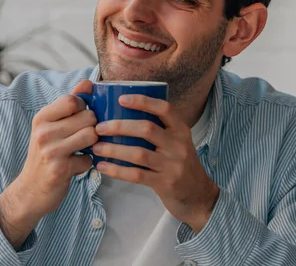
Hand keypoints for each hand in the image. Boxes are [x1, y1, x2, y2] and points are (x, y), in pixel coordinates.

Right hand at [0, 79, 97, 247]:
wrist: (30, 191)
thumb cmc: (45, 155)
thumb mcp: (50, 127)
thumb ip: (69, 104)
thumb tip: (88, 82)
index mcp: (41, 118)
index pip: (72, 100)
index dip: (84, 108)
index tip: (79, 119)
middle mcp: (43, 132)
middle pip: (88, 117)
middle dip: (92, 128)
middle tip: (83, 138)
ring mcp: (51, 151)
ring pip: (91, 135)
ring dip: (93, 145)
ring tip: (83, 150)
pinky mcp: (60, 169)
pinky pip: (89, 159)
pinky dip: (87, 164)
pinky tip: (77, 166)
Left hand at [92, 94, 218, 232]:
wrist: (198, 195)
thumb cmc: (180, 164)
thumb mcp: (176, 143)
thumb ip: (158, 130)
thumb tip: (122, 115)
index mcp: (181, 130)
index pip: (164, 109)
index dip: (143, 102)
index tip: (121, 99)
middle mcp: (178, 145)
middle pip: (146, 129)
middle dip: (119, 126)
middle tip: (99, 127)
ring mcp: (172, 165)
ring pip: (138, 153)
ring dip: (114, 149)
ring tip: (96, 147)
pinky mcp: (165, 183)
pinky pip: (136, 175)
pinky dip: (117, 170)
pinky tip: (103, 166)